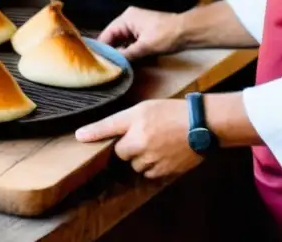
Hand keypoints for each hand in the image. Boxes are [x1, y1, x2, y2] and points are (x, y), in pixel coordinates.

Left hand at [75, 100, 201, 179]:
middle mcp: (141, 142)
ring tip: (155, 144)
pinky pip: (149, 173)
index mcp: (135, 122)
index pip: (107, 128)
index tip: (79, 137)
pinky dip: (152, 166)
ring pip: (135, 164)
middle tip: (141, 136)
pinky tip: (163, 153)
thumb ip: (121, 121)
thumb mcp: (144, 108)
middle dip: (127, 147)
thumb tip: (94, 133)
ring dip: (140, 158)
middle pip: (121, 152)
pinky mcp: (165, 170)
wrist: (202, 125)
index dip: (93, 134)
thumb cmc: (172, 112)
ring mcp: (153, 158)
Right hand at [98, 6, 184, 60]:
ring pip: (122, 41)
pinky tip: (127, 61)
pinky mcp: (144, 32)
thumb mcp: (145, 47)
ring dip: (120, 52)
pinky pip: (130, 42)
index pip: (107, 34)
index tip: (97, 62)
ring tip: (114, 66)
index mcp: (126, 18)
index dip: (102, 48)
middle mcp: (129, 19)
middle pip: (113, 37)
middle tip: (105, 66)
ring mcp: (137, 25)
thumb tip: (114, 64)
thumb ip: (127, 55)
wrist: (189, 31)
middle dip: (111, 51)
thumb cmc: (167, 35)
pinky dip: (129, 51)